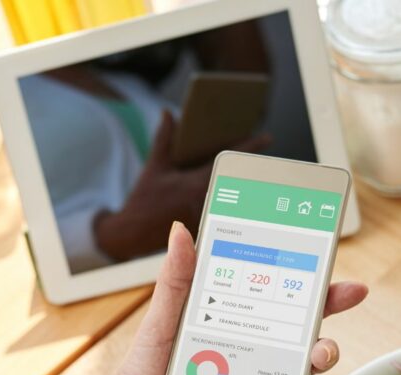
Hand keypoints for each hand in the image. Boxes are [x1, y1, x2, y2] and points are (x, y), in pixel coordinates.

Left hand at [78, 222, 367, 374]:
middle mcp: (263, 370)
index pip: (298, 314)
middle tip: (319, 351)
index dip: (329, 300)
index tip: (350, 289)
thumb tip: (181, 231)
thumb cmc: (145, 372)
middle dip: (328, 350)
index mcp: (250, 336)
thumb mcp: (163, 321)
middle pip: (314, 357)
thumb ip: (177, 280)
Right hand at [94, 110, 270, 260]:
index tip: (267, 137)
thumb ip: (164, 139)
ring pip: (234, 200)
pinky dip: (233, 206)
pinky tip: (243, 203)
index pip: (229, 161)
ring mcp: (208, 218)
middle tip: (267, 162)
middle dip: (251, 171)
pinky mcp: (205, 230)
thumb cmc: (144, 201)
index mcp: (196, 184)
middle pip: (238, 182)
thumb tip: (168, 113)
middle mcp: (206, 202)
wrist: (133, 235)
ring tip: (259, 181)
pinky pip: (224, 215)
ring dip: (244, 190)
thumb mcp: (155, 167)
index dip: (250, 147)